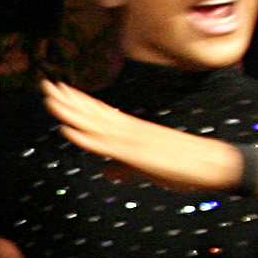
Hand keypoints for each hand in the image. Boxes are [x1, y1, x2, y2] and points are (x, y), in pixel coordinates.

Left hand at [42, 80, 241, 193]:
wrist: (212, 163)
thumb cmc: (183, 166)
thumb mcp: (147, 168)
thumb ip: (124, 168)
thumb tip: (105, 173)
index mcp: (132, 129)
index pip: (99, 111)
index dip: (78, 101)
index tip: (60, 89)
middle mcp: (129, 129)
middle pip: (92, 111)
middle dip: (67, 99)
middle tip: (46, 83)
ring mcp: (131, 139)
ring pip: (93, 122)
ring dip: (70, 111)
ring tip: (50, 97)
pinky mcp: (135, 153)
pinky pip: (105, 145)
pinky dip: (85, 137)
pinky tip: (67, 130)